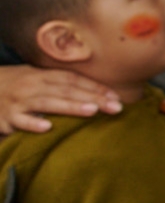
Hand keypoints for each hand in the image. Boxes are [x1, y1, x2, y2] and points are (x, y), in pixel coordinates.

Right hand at [0, 66, 119, 133]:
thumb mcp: (33, 77)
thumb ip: (58, 83)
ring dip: (70, 107)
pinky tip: (46, 127)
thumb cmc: (13, 85)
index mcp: (41, 75)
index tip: (116, 96)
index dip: (95, 87)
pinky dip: (32, 123)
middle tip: (115, 107)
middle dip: (92, 98)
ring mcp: (18, 101)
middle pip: (65, 90)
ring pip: (47, 103)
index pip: (72, 79)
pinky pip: (20, 121)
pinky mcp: (5, 117)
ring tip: (92, 110)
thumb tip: (93, 93)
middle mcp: (31, 86)